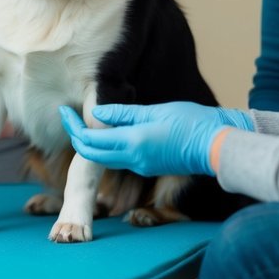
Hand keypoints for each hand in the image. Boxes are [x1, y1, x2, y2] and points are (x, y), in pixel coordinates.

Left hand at [59, 102, 253, 176]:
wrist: (215, 146)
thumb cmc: (190, 122)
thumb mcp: (154, 112)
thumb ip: (123, 114)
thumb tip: (95, 113)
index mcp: (133, 142)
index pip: (90, 140)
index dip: (72, 126)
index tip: (63, 111)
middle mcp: (133, 159)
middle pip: (92, 153)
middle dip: (76, 136)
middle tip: (67, 116)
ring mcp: (141, 166)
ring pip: (104, 158)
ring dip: (90, 143)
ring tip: (82, 122)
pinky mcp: (148, 167)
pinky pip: (119, 159)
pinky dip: (107, 147)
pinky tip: (107, 132)